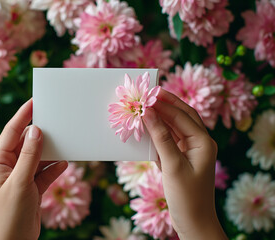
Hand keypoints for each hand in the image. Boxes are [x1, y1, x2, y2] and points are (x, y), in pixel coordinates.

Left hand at [0, 99, 67, 239]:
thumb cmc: (10, 214)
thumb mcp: (20, 182)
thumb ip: (29, 155)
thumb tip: (36, 130)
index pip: (12, 132)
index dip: (23, 115)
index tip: (35, 101)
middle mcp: (9, 166)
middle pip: (26, 143)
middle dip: (40, 134)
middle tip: (56, 121)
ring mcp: (21, 176)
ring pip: (37, 157)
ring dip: (50, 152)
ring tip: (64, 141)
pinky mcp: (32, 187)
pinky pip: (45, 172)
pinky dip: (54, 167)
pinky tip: (64, 163)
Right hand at [143, 88, 226, 239]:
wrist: (193, 222)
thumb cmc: (186, 196)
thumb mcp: (172, 165)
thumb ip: (161, 137)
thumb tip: (149, 112)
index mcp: (203, 142)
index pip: (181, 116)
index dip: (163, 105)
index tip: (146, 95)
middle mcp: (199, 142)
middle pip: (182, 115)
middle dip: (166, 103)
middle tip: (148, 93)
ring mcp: (190, 150)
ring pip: (175, 126)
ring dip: (161, 117)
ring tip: (146, 107)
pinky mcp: (181, 158)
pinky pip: (170, 139)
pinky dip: (159, 132)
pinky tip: (148, 127)